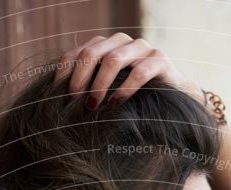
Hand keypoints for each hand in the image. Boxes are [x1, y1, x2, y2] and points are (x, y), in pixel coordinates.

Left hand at [53, 32, 201, 108]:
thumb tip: (58, 106)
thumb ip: (88, 91)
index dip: (65, 73)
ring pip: (113, 59)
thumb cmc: (134, 100)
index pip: (77, 52)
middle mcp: (121, 42)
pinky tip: (116, 104)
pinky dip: (125, 89)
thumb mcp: (107, 94)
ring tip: (93, 106)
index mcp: (105, 47)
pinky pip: (140, 72)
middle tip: (74, 102)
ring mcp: (142, 48)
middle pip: (92, 52)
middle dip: (80, 79)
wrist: (172, 100)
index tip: (58, 95)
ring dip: (99, 84)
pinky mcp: (160, 60)